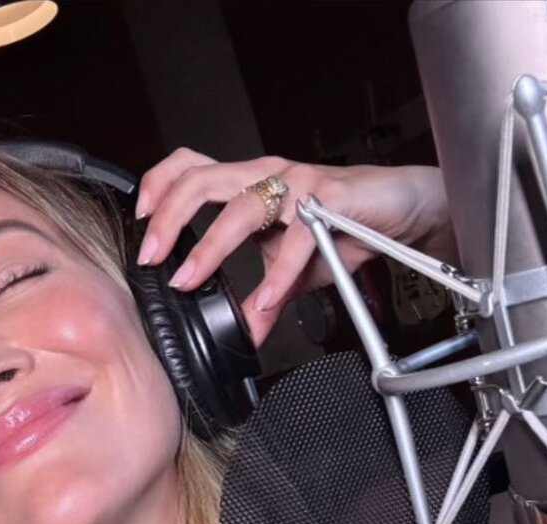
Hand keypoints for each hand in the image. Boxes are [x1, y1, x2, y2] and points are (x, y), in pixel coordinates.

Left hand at [135, 149, 456, 347]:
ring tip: (190, 278)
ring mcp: (298, 183)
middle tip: (152, 258)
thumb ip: (266, 296)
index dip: (158, 186)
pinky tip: (264, 302)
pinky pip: (296, 237)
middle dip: (168, 218)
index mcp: (250, 184)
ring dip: (210, 246)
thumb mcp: (295, 270)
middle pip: (201, 179)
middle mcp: (268, 175)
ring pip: (241, 205)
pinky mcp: (330, 199)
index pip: (190, 167)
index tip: (140, 222)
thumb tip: (247, 332)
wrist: (405, 212)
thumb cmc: (348, 226)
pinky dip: (276, 275)